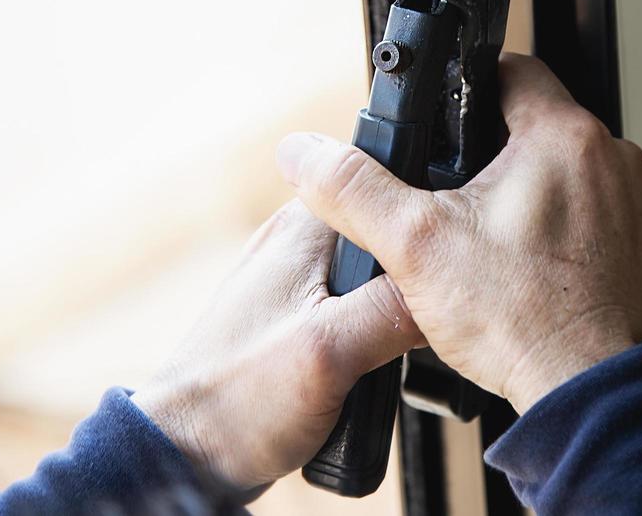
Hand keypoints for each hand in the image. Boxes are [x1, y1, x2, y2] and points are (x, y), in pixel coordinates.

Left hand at [131, 200, 422, 495]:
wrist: (190, 454)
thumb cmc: (237, 400)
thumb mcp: (330, 350)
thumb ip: (393, 308)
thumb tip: (451, 281)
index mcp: (303, 226)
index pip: (385, 187)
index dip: (425, 219)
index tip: (450, 259)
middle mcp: (299, 243)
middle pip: (388, 236)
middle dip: (415, 274)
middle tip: (432, 314)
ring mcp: (297, 282)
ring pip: (378, 277)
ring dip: (397, 309)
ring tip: (406, 344)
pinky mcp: (299, 320)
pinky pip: (358, 309)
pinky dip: (375, 333)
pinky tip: (380, 362)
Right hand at [276, 53, 641, 413]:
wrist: (580, 395)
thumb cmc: (519, 322)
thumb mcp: (411, 243)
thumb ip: (351, 188)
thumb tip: (306, 154)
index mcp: (564, 137)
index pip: (512, 69)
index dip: (466, 89)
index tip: (445, 121)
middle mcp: (612, 160)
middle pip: (535, 121)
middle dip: (490, 148)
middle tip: (454, 194)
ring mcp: (633, 204)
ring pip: (564, 167)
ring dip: (528, 187)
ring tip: (488, 235)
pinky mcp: (639, 245)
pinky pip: (591, 211)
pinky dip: (559, 226)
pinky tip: (525, 264)